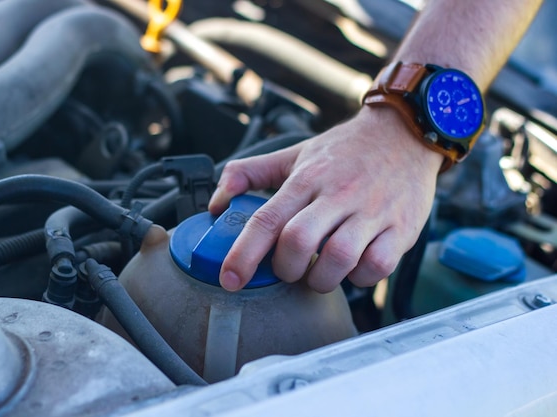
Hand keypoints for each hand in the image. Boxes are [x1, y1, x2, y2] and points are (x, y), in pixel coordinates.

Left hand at [208, 106, 443, 292]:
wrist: (405, 133)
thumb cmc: (346, 150)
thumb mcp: (295, 153)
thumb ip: (250, 173)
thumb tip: (216, 202)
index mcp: (307, 178)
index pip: (267, 220)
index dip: (244, 254)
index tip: (229, 278)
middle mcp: (338, 195)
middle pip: (298, 243)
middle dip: (286, 268)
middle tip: (289, 268)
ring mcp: (372, 212)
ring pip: (338, 259)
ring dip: (321, 277)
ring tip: (320, 270)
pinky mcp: (401, 228)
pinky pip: (377, 267)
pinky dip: (359, 277)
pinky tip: (354, 265)